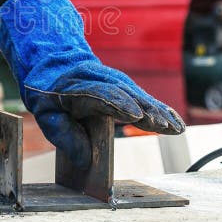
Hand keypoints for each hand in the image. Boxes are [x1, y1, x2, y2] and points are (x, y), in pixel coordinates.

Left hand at [0, 0, 184, 167]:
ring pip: (139, 95)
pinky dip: (160, 109)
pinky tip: (175, 122)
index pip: (100, 93)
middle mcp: (99, 80)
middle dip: (146, 110)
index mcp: (76, 87)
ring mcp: (114, 81)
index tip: (135, 115)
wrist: (53, 61)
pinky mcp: (124, 86)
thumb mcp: (45, 114)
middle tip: (163, 126)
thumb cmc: (48, 92)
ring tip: (175, 128)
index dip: (118, 103)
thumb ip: (64, 136)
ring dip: (158, 111)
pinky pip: (144, 98)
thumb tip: (86, 159)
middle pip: (127, 94)